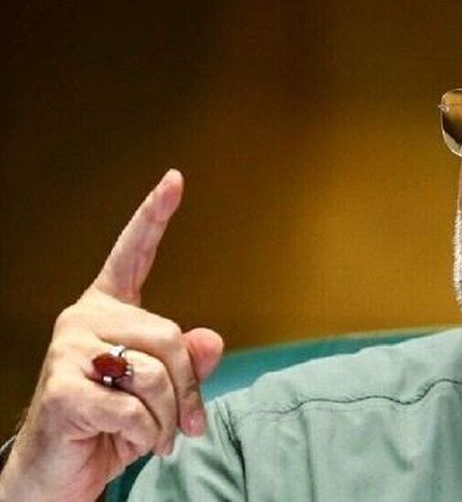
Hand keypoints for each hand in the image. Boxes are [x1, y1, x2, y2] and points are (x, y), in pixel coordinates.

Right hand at [0, 170, 224, 501]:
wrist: (59, 473)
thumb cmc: (113, 424)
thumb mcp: (161, 392)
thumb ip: (188, 362)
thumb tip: (210, 339)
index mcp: (108, 309)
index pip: (134, 253)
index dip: (153, 215)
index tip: (174, 179)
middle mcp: (84, 319)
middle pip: (169, 336)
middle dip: (188, 390)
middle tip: (187, 426)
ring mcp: (68, 350)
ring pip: (154, 374)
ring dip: (167, 418)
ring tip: (155, 437)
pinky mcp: (61, 387)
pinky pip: (133, 407)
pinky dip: (145, 434)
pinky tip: (127, 441)